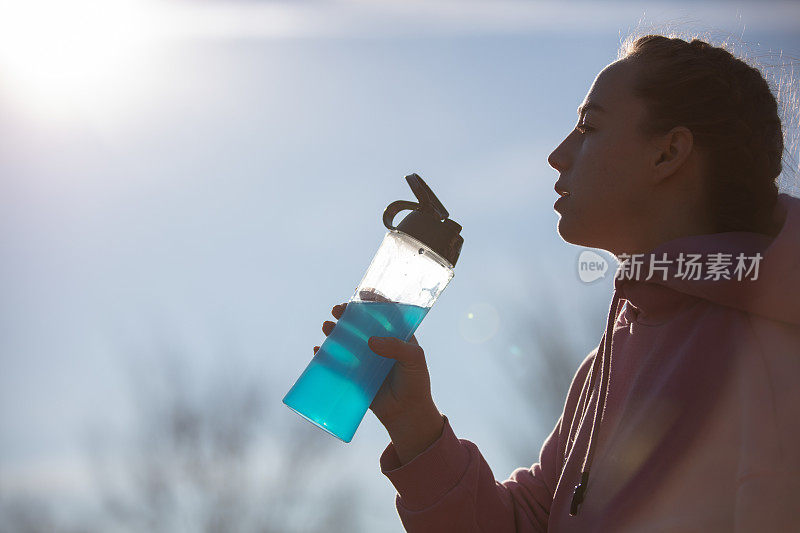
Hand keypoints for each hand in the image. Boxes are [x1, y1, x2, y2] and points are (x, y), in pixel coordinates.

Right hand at [317, 299, 443, 463]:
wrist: (407, 414)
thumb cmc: (416, 383)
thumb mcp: (414, 360)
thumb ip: (396, 348)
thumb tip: (370, 341)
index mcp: (397, 336)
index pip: (385, 312)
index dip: (373, 300)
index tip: (361, 292)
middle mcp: (379, 344)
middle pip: (361, 323)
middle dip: (348, 314)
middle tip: (338, 309)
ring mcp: (365, 359)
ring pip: (346, 340)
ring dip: (334, 331)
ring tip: (327, 326)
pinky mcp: (355, 375)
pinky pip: (337, 363)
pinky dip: (326, 355)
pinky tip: (319, 350)